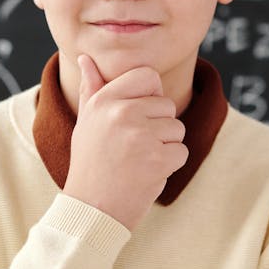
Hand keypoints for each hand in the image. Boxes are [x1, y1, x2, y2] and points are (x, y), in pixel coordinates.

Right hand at [62, 54, 187, 229]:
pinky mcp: (158, 159)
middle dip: (158, 127)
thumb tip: (87, 59)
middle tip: (133, 148)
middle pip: (167, 105)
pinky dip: (170, 165)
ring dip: (165, 147)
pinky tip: (148, 173)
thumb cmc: (90, 163)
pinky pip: (182, 151)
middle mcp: (122, 113)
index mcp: (104, 100)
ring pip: (177, 129)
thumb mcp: (86, 122)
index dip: (150, 96)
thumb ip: (92, 88)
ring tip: (139, 161)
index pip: (148, 76)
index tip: (137, 117)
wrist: (91, 208)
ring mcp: (141, 136)